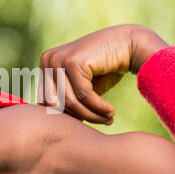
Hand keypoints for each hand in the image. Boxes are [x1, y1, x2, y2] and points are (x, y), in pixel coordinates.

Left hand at [37, 24, 165, 123]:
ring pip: (69, 102)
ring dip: (91, 115)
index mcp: (45, 65)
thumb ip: (68, 102)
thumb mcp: (83, 88)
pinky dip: (99, 108)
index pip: (45, 102)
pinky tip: (111, 112)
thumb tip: (57, 129)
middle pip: (54, 104)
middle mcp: (47, 60)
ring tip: (109, 118)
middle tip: (101, 121)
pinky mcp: (73, 62)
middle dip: (78, 117)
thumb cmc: (106, 69)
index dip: (67, 116)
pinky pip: (83, 96)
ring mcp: (58, 59)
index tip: (87, 123)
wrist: (129, 45)